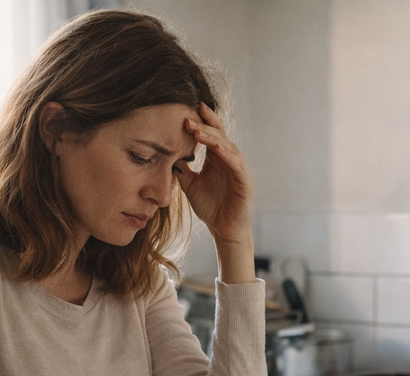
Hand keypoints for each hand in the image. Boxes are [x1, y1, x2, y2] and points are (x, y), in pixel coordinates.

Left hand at [174, 103, 254, 283]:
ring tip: (196, 130)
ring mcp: (239, 169)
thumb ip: (181, 169)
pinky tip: (216, 148)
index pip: (210, 133)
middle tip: (188, 116)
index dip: (200, 121)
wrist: (224, 231)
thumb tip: (164, 153)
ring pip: (227, 146)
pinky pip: (236, 163)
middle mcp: (230, 159)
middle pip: (219, 134)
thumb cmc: (211, 208)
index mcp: (217, 158)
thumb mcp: (190, 185)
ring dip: (212, 137)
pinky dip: (226, 154)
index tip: (183, 110)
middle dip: (204, 124)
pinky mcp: (245, 180)